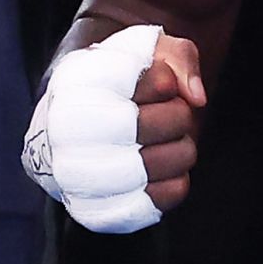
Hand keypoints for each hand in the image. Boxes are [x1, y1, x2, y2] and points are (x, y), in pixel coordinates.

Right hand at [23, 23, 202, 229]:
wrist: (74, 132)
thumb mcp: (144, 52)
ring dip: (179, 150)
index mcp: (76, 80)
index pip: (141, 78)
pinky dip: (174, 181)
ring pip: (159, 164)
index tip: (162, 84)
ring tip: (165, 142)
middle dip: (176, 116)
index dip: (165, 81)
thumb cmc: (118, 87)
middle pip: (148, 124)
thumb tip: (196, 97)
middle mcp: (66, 128)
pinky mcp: (96, 211)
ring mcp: (76, 175)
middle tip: (169, 114)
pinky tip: (159, 169)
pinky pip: (161, 199)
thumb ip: (177, 58)